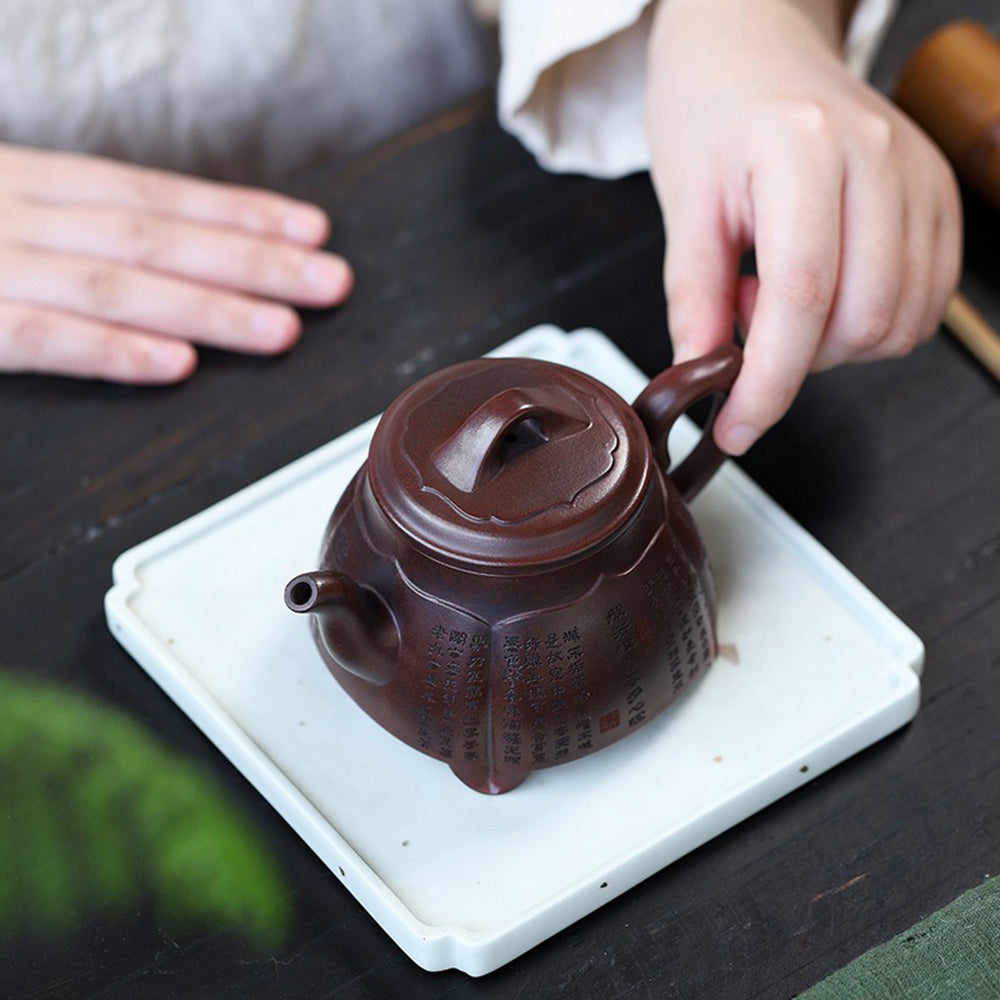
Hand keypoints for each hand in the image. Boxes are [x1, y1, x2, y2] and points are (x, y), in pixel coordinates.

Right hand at [0, 144, 353, 381]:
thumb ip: (68, 226)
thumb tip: (168, 250)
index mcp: (30, 184)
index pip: (155, 195)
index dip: (238, 214)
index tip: (310, 230)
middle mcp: (19, 216)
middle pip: (156, 238)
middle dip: (252, 260)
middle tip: (328, 281)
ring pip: (117, 286)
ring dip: (208, 308)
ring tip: (282, 329)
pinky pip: (43, 338)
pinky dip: (114, 350)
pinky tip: (177, 364)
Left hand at [646, 0, 961, 453]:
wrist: (754, 48)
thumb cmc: (711, 112)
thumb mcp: (683, 204)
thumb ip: (695, 297)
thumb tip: (702, 375)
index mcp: (804, 151)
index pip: (802, 297)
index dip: (768, 383)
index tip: (736, 427)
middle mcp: (879, 159)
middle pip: (862, 320)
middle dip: (797, 358)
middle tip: (747, 317)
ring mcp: (920, 174)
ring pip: (900, 321)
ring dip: (833, 343)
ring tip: (783, 291)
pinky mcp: (939, 194)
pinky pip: (926, 301)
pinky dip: (872, 323)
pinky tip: (827, 289)